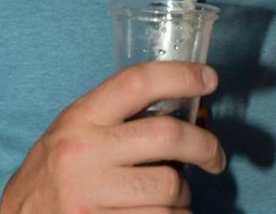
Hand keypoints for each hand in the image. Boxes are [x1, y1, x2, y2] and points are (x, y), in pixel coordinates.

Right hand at [0, 62, 224, 212]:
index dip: (181, 75)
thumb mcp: (79, 128)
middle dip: (205, 145)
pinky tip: (164, 213)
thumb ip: (121, 113)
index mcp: (83, 117)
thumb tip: (185, 100)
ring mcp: (89, 195)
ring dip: (184, 193)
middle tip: (216, 156)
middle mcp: (84, 152)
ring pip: (169, 186)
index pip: (138, 81)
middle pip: (167, 135)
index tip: (210, 79)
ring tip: (175, 194)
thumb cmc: (59, 168)